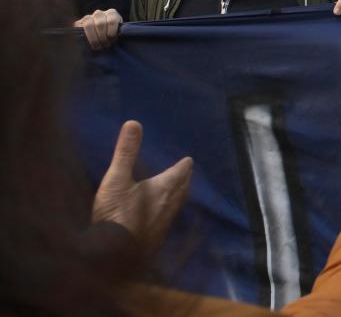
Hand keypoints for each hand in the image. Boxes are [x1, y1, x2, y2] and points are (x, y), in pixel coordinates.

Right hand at [75, 8, 122, 49]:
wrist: (101, 38)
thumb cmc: (113, 37)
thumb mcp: (119, 34)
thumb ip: (119, 32)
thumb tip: (119, 35)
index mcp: (112, 13)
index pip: (112, 21)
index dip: (112, 33)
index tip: (112, 41)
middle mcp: (99, 13)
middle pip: (100, 24)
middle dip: (103, 37)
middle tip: (105, 45)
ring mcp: (88, 17)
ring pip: (89, 25)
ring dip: (94, 38)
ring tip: (98, 46)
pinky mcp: (78, 23)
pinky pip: (79, 28)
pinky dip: (85, 37)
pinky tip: (90, 44)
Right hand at [92, 121, 192, 253]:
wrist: (112, 258)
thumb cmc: (116, 214)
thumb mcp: (116, 179)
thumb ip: (125, 152)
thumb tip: (134, 122)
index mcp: (164, 188)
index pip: (179, 172)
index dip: (183, 165)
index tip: (189, 160)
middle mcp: (169, 206)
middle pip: (182, 189)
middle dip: (184, 180)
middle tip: (187, 174)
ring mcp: (164, 224)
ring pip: (176, 206)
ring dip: (178, 196)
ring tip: (177, 192)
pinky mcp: (155, 240)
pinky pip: (166, 221)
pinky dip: (167, 213)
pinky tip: (160, 218)